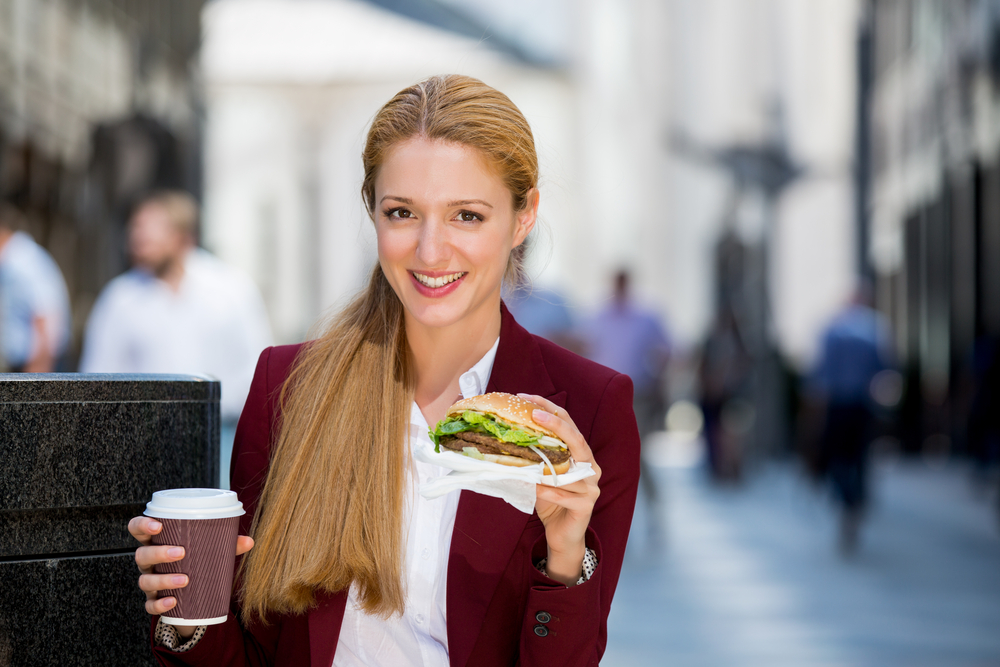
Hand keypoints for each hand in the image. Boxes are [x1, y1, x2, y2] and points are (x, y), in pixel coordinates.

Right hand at [128, 516, 253, 637]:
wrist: (193, 596)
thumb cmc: (196, 563)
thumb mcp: (209, 551)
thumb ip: (227, 545)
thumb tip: (249, 541)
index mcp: (158, 542)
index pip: (138, 529)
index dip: (142, 525)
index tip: (157, 525)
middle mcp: (149, 562)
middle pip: (141, 555)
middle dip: (158, 552)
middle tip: (181, 552)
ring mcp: (150, 582)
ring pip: (145, 580)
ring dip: (163, 579)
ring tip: (185, 579)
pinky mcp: (154, 601)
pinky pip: (149, 605)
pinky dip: (159, 604)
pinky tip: (172, 602)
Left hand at [518, 394, 601, 586]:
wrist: (563, 534)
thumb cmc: (550, 500)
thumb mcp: (540, 474)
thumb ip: (532, 457)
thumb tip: (501, 436)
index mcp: (580, 454)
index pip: (568, 423)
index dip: (549, 409)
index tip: (527, 397)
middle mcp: (590, 466)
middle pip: (576, 439)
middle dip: (555, 424)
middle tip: (534, 415)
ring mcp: (591, 486)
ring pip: (571, 469)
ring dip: (547, 462)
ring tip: (527, 452)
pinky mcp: (586, 505)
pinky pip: (565, 494)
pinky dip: (547, 490)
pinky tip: (532, 486)